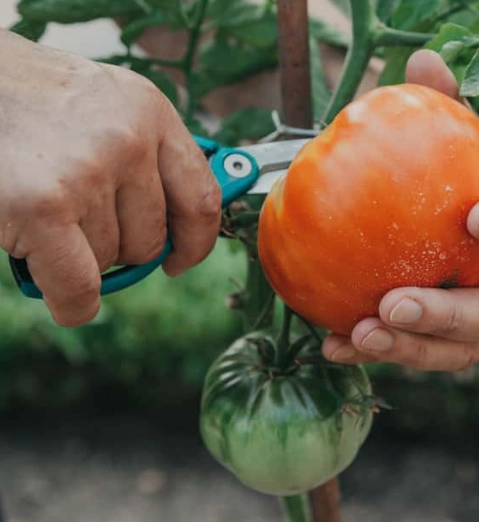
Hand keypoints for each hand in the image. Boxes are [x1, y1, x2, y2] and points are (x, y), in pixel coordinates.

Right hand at [0, 30, 221, 326]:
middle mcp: (129, 138)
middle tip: (77, 223)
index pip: (202, 198)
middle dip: (118, 246)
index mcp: (151, 111)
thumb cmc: (30, 100)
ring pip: (110, 259)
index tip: (181, 259)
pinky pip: (79, 287)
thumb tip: (182, 228)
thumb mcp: (106, 104)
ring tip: (45, 215)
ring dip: (79, 257)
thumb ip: (146, 154)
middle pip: (152, 239)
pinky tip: (62, 298)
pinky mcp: (43, 205)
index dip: (195, 242)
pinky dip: (73, 304)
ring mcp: (88, 171)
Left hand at [321, 50, 478, 371]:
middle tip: (396, 303)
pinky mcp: (440, 343)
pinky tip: (333, 344)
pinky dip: (372, 351)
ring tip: (361, 331)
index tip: (476, 215)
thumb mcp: (450, 140)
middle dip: (448, 315)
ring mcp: (477, 322)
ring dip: (409, 349)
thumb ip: (444, 107)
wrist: (436, 225)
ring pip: (458, 351)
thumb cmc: (454, 181)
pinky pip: (412, 354)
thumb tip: (424, 62)